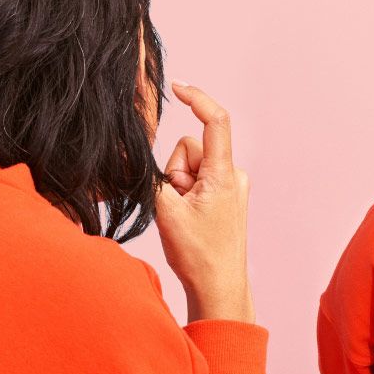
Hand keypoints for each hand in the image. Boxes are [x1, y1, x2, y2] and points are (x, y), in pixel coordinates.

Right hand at [154, 81, 253, 323]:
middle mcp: (233, 174)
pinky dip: (187, 192)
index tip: (178, 87)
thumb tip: (140, 154)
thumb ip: (153, 176)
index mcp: (223, 173)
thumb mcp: (165, 211)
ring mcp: (232, 185)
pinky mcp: (227, 195)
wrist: (219, 286)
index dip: (197, 99)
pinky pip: (198, 180)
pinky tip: (191, 218)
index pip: (215, 121)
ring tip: (185, 215)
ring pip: (191, 166)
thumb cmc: (198, 254)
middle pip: (190, 149)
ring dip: (180, 185)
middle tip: (178, 205)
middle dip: (175, 171)